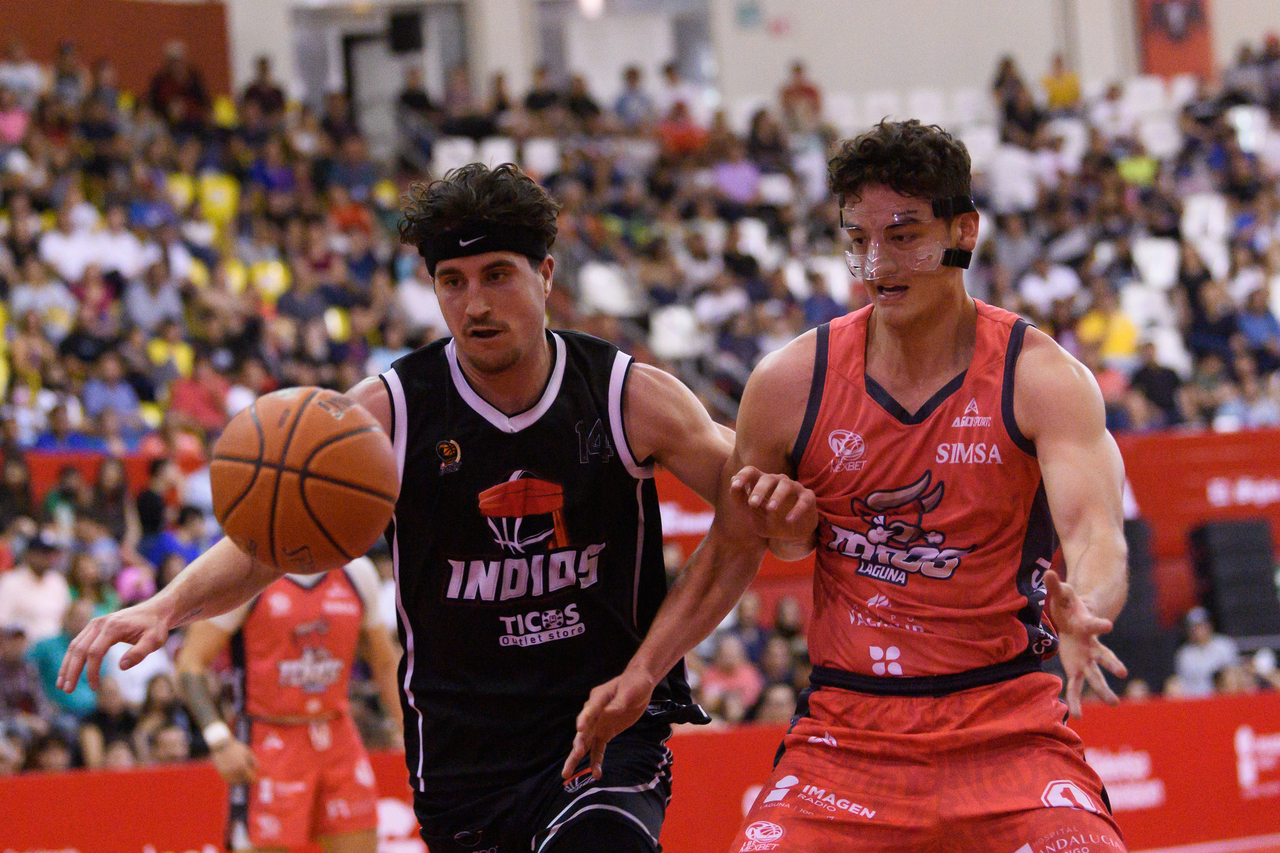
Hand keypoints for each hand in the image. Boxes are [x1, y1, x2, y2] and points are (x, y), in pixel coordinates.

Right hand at [57, 600, 172, 691]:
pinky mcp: (94, 627)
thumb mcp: (155, 640)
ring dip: (67, 665)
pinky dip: (71, 658)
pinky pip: (78, 643)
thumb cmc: (156, 627)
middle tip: (67, 690)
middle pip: (79, 649)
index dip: (92, 671)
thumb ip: (140, 653)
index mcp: (113, 627)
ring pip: (74, 646)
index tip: (94, 687)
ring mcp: (95, 624)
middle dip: (71, 671)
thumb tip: (121, 667)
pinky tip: (68, 672)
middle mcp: (99, 623)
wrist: (155, 611)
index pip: (95, 652)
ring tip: (61, 685)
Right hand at [210, 738, 257, 785]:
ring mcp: (228, 774)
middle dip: (247, 778)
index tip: (257, 780)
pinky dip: (234, 778)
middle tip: (249, 774)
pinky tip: (235, 772)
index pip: (251, 778)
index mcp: (242, 766)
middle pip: (244, 781)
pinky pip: (230, 780)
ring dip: (241, 779)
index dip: (255, 780)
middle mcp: (235, 772)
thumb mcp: (247, 752)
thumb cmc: (236, 748)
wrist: (221, 746)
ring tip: (242, 772)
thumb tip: (259, 770)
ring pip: (237, 782)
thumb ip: (254, 761)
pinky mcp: (222, 774)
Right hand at [562, 670, 655, 780]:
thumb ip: (619, 702)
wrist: (639, 685)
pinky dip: (596, 761)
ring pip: (585, 743)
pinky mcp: (605, 733)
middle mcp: (593, 712)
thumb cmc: (634, 684)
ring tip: (566, 774)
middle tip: (575, 755)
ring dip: (577, 758)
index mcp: (598, 698)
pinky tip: (595, 774)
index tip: (580, 728)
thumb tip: (610, 712)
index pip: (590, 709)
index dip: (585, 718)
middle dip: (578, 743)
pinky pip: (598, 749)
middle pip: (583, 730)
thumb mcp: (629, 691)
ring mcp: (597, 724)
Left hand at [730, 466, 817, 542]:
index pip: (751, 471)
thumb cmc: (769, 520)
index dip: (743, 476)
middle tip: (752, 504)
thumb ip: (742, 501)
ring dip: (777, 496)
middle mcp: (778, 481)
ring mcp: (795, 487)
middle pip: (768, 478)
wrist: (791, 534)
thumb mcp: (752, 515)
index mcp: (762, 483)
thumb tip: (733, 483)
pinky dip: (797, 509)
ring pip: (786, 485)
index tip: (735, 486)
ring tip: (770, 509)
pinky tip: (789, 520)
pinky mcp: (808, 497)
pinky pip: (804, 500)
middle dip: (759, 490)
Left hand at [1043, 570, 1126, 716]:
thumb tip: (1048, 572)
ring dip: (1103, 689)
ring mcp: (1086, 659)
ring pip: (1096, 676)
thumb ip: (1056, 585)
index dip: (1099, 624)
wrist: (1076, 619)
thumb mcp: (1062, 595)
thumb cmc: (1069, 607)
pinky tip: (1075, 717)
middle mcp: (1091, 646)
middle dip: (1111, 663)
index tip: (1108, 624)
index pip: (1093, 625)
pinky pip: (1076, 687)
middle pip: (1103, 656)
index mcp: (1087, 626)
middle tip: (1122, 672)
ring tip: (1114, 703)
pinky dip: (1075, 701)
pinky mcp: (1077, 668)